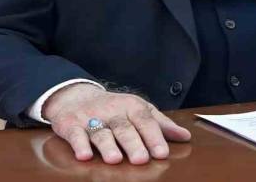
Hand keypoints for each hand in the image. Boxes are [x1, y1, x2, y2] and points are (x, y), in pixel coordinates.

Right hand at [42, 83, 191, 164]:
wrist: (75, 96)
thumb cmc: (114, 108)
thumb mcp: (138, 110)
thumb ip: (160, 124)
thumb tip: (185, 136)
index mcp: (131, 106)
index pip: (145, 121)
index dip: (153, 136)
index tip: (162, 153)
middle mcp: (112, 111)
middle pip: (124, 128)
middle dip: (133, 143)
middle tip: (141, 159)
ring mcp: (90, 118)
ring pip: (100, 132)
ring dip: (107, 146)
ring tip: (115, 159)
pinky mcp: (70, 125)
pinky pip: (75, 135)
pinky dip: (79, 145)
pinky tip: (84, 156)